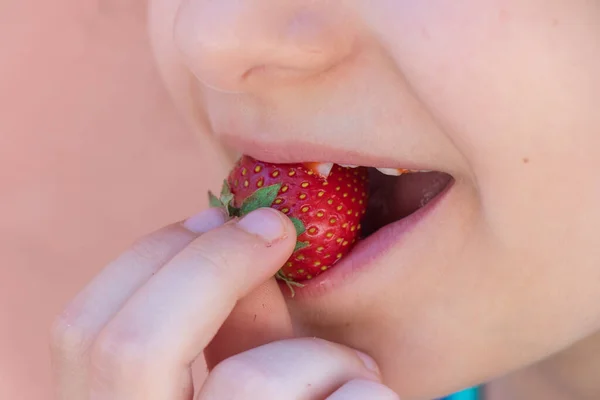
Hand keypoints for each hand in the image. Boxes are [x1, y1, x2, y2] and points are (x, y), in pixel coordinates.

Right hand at [51, 207, 397, 398]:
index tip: (217, 215)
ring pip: (249, 386)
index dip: (152, 258)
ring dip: (320, 355)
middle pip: (133, 344)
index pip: (87, 332)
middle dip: (212, 263)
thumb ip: (220, 331)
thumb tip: (231, 233)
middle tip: (279, 227)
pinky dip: (359, 394)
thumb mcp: (230, 388)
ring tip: (359, 373)